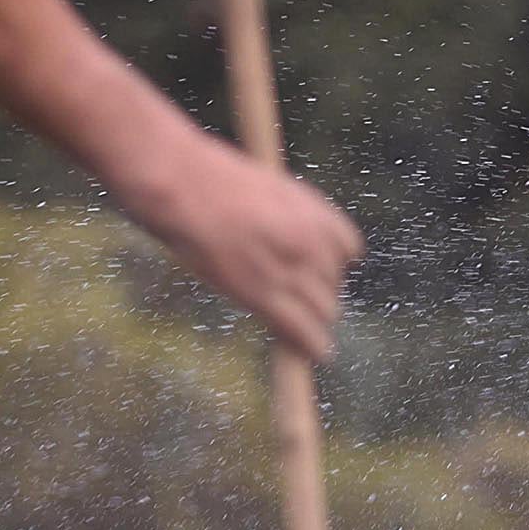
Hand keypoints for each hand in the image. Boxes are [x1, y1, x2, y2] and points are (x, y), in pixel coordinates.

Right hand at [131, 134, 364, 361]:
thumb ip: (283, 212)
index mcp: (312, 209)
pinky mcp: (263, 296)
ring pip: (324, 309)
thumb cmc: (206, 176)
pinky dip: (313, 345)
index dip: (332, 262)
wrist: (180, 184)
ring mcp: (289, 269)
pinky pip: (302, 330)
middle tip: (302, 302)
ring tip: (307, 330)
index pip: (349, 248)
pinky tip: (317, 353)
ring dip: (316, 319)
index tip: (319, 271)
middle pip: (334, 281)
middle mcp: (310, 240)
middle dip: (320, 292)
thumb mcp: (263, 184)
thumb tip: (282, 232)